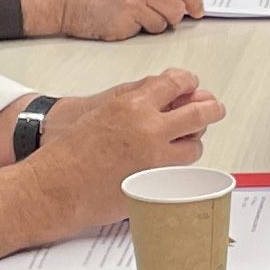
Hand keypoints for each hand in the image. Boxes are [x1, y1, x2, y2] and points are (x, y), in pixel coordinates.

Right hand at [20, 0, 201, 41]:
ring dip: (155, 23)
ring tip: (136, 16)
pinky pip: (144, 33)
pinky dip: (138, 30)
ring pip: (163, 23)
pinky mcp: (124, 25)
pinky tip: (123, 21)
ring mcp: (133, 5)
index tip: (198, 8)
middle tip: (169, 17)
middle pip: (177, 6)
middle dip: (176, 15)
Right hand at [39, 70, 222, 195]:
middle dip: (211, 109)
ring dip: (192, 142)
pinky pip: (180, 172)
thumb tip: (165, 91)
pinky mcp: (156, 185)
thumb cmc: (70, 151)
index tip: (194, 87)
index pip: (176, 83)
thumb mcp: (103, 110)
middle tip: (214, 109)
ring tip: (185, 141)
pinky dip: (178, 167)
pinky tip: (168, 165)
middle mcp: (149, 130)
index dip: (190, 84)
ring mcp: (155, 160)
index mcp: (133, 105)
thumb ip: (136, 98)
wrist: (55, 186)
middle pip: (198, 114)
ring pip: (194, 147)